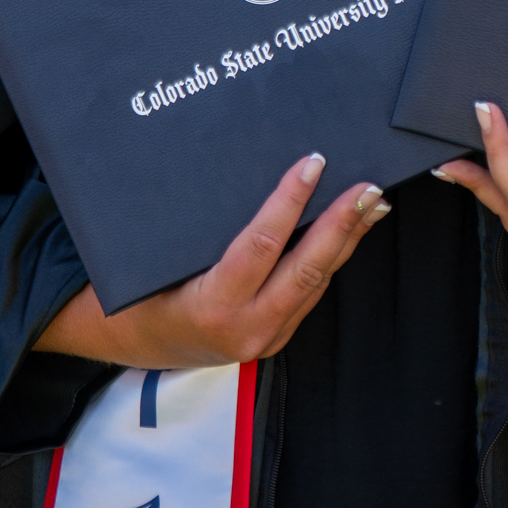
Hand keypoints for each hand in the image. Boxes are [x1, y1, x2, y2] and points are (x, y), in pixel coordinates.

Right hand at [34, 151, 390, 369]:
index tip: (312, 164)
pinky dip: (331, 261)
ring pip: (316, 283)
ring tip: (372, 204)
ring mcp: (264, 338)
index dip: (290, 202)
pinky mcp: (275, 338)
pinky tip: (348, 234)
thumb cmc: (141, 290)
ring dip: (347, 241)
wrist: (135, 343)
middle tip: (369, 188)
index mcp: (211, 306)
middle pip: (306, 269)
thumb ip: (204, 230)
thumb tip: (247, 173)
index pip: (261, 245)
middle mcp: (245, 328)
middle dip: (342, 225)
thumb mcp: (163, 259)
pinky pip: (309, 295)